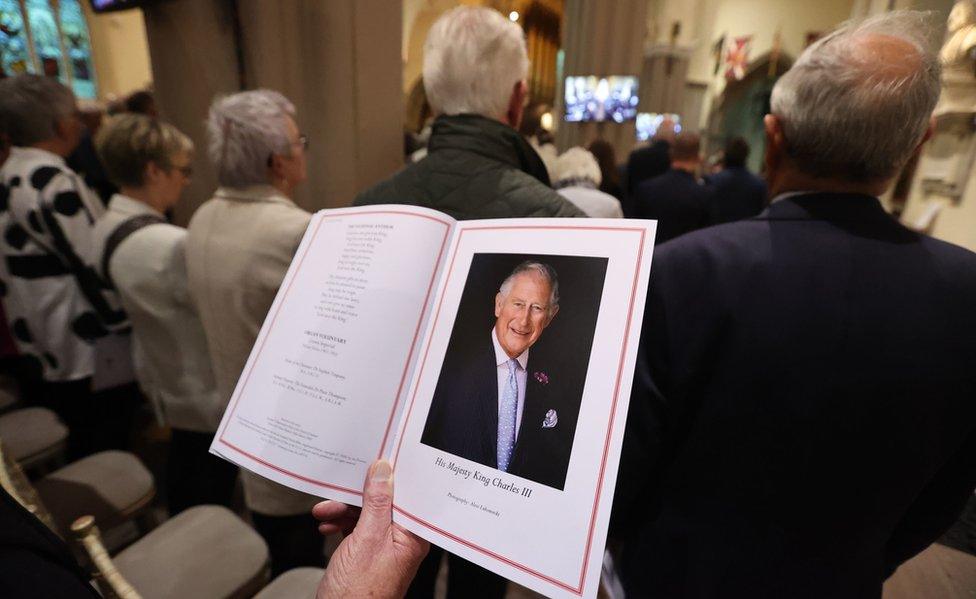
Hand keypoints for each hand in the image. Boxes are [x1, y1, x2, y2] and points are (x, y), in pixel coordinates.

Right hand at [315, 460, 429, 597]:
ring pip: (366, 516)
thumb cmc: (358, 592)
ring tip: (324, 512)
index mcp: (412, 536)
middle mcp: (402, 541)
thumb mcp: (367, 538)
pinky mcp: (367, 555)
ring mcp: (383, 548)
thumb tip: (383, 470)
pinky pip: (356, 530)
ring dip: (343, 511)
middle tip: (337, 491)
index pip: (406, 495)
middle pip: (383, 503)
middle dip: (357, 497)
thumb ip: (376, 502)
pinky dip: (341, 525)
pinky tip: (327, 525)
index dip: (392, 477)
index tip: (376, 460)